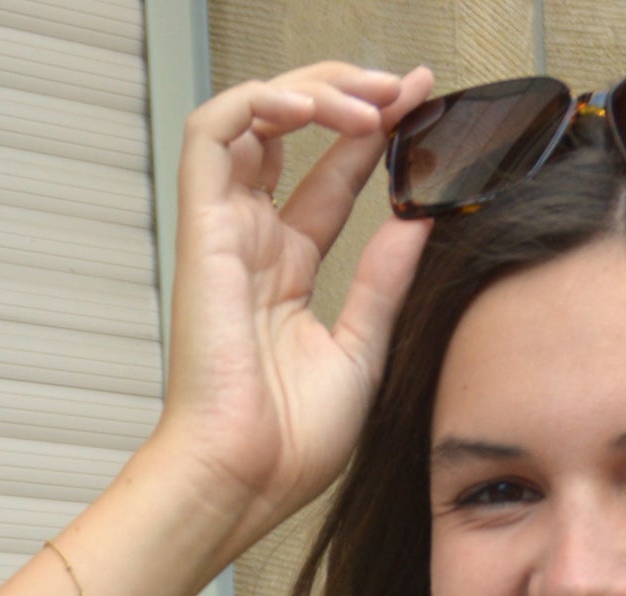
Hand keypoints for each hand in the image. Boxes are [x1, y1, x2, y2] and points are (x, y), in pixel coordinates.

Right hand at [153, 61, 438, 551]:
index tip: (423, 107)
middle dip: (349, 95)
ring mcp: (226, 230)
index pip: (333, 174)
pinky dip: (260, 102)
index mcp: (288, 270)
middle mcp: (254, 240)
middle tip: (403, 87)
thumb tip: (421, 219)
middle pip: (292, 130)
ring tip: (369, 102)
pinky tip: (312, 111)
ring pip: (254, 114)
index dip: (375, 133)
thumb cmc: (289, 443)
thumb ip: (386, 278)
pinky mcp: (202, 227)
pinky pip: (213, 132)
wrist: (246, 477)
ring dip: (313, 91)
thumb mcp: (364, 349)